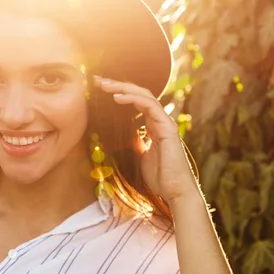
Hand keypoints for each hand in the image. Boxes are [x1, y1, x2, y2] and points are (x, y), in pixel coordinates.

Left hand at [93, 76, 197, 203]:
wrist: (175, 192)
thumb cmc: (159, 177)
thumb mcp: (138, 155)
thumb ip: (132, 141)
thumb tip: (116, 133)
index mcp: (153, 125)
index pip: (136, 101)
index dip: (119, 92)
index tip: (99, 89)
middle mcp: (160, 120)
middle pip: (139, 94)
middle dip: (117, 85)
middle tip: (98, 81)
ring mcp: (165, 122)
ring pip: (144, 95)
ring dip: (122, 88)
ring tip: (104, 85)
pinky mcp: (167, 128)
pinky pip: (150, 106)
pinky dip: (132, 99)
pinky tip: (117, 97)